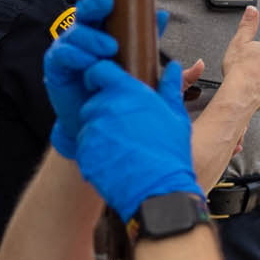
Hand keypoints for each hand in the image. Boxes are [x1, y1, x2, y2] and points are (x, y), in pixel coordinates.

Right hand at [43, 0, 163, 158]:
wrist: (95, 121)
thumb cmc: (115, 88)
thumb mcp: (139, 64)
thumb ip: (149, 41)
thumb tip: (170, 25)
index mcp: (104, 27)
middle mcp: (85, 33)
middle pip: (87, 9)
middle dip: (96, 2)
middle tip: (108, 2)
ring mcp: (69, 47)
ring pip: (78, 31)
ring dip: (93, 37)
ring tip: (110, 49)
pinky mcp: (57, 65)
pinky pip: (64, 54)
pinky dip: (78, 56)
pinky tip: (88, 62)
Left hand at [68, 51, 198, 221]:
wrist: (158, 192)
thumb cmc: (170, 154)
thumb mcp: (175, 116)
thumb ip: (170, 87)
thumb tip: (172, 67)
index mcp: (127, 93)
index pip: (98, 70)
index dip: (98, 76)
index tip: (102, 84)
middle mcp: (105, 107)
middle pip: (93, 100)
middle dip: (104, 110)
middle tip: (124, 127)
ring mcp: (92, 131)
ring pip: (88, 124)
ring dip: (100, 132)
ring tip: (124, 147)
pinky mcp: (84, 153)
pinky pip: (85, 146)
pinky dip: (96, 151)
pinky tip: (116, 160)